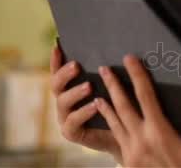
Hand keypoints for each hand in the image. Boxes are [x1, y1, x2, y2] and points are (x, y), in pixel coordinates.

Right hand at [49, 46, 121, 162]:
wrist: (124, 135)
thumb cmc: (119, 106)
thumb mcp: (114, 87)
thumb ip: (109, 72)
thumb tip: (119, 50)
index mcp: (70, 87)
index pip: (59, 71)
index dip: (56, 60)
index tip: (57, 46)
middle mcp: (64, 101)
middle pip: (56, 85)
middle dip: (64, 74)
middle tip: (76, 66)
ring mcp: (65, 117)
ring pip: (63, 102)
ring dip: (75, 92)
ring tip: (89, 86)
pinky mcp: (71, 132)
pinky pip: (73, 121)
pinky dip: (83, 112)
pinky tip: (95, 105)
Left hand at [95, 54, 180, 166]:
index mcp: (160, 131)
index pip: (145, 96)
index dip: (137, 75)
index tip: (130, 58)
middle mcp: (141, 140)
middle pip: (123, 106)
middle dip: (113, 85)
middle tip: (104, 68)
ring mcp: (131, 153)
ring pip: (115, 123)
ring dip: (106, 105)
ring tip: (98, 92)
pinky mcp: (128, 163)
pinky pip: (116, 139)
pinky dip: (110, 125)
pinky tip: (106, 117)